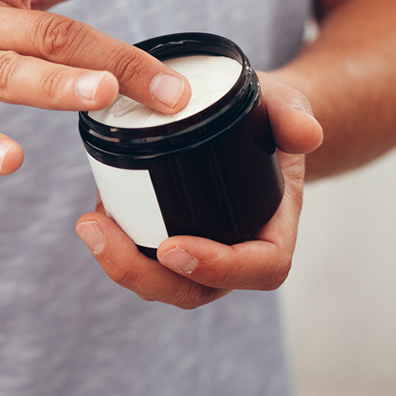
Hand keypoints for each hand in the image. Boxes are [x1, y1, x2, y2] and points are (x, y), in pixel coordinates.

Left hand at [74, 73, 323, 308]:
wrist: (246, 121)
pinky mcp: (167, 242)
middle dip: (145, 275)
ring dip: (120, 265)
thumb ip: (294, 115)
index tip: (172, 247)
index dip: (219, 268)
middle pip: (195, 290)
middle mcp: (237, 252)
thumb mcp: (285, 106)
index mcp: (274, 230)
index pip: (259, 268)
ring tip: (90, 224)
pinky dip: (115, 247)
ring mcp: (200, 254)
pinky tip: (93, 216)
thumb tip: (306, 135)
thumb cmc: (267, 117)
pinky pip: (142, 263)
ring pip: (161, 283)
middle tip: (104, 234)